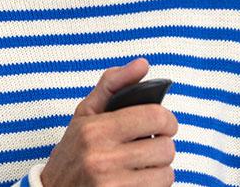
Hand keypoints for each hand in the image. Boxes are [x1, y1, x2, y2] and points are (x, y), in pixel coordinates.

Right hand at [39, 58, 177, 185]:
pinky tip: (137, 179)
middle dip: (162, 145)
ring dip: (159, 169)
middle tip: (149, 145)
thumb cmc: (72, 151)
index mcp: (95, 129)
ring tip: (143, 164)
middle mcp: (102, 158)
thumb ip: (113, 84)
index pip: (154, 117)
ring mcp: (110, 185)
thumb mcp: (85, 113)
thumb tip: (142, 64)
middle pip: (165, 148)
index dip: (167, 119)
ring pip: (166, 173)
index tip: (164, 124)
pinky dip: (153, 185)